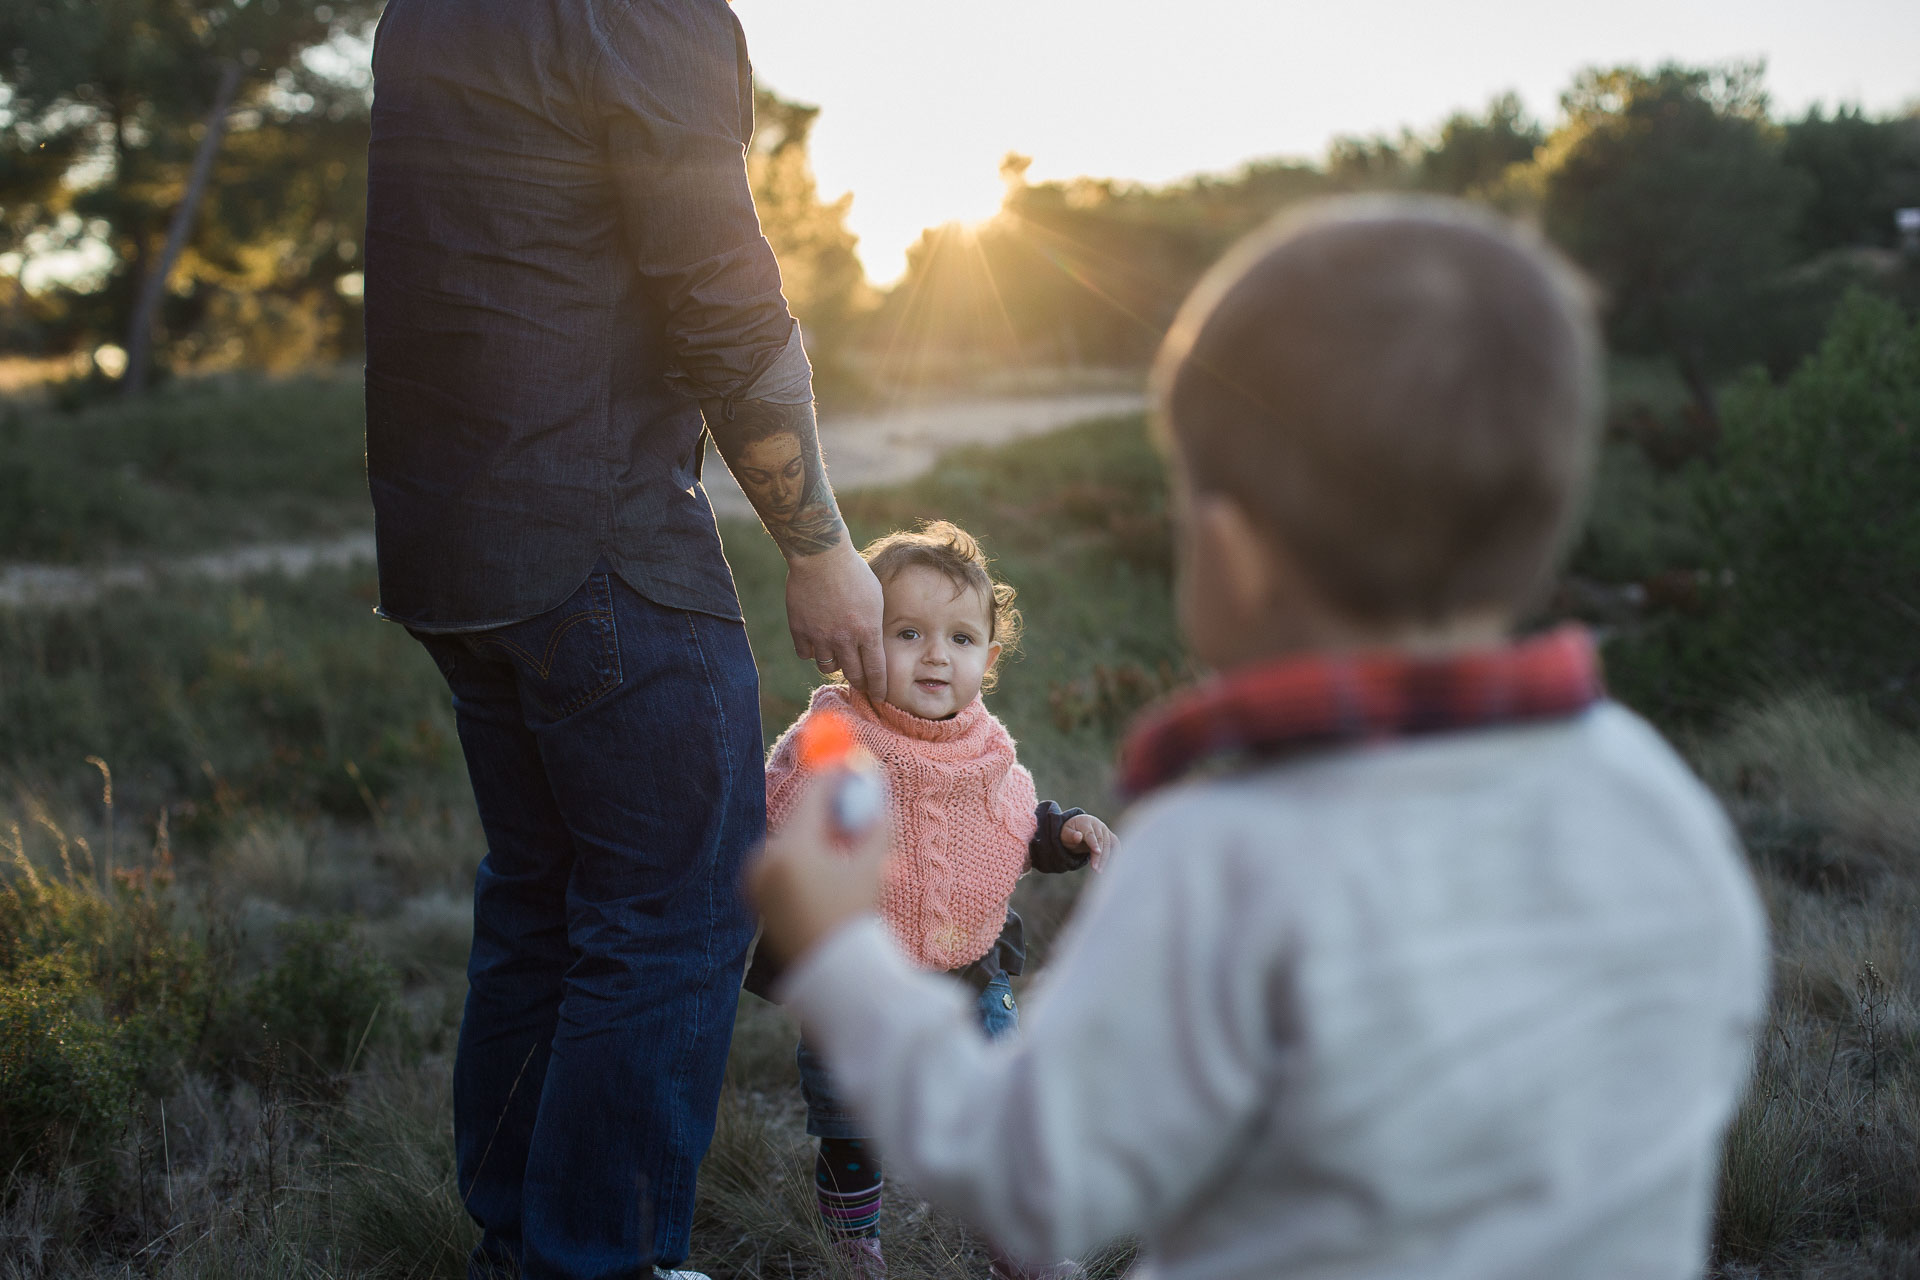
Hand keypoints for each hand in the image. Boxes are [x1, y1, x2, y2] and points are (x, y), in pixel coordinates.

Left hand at [745, 771, 889, 965]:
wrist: (832, 974)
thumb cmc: (854, 919)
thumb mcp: (872, 868)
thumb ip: (877, 826)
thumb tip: (880, 793)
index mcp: (792, 850)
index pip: (812, 796)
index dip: (834, 777)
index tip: (851, 765)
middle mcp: (766, 859)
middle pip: (800, 817)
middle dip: (828, 807)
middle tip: (852, 798)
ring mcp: (755, 878)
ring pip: (791, 839)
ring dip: (816, 832)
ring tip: (845, 838)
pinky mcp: (754, 894)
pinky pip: (781, 861)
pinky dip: (803, 854)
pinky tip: (827, 862)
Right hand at [785, 542, 886, 699]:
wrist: (821, 556)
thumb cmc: (853, 572)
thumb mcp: (876, 596)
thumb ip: (874, 624)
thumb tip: (873, 645)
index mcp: (868, 631)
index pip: (876, 671)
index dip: (878, 687)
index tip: (879, 695)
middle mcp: (844, 639)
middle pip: (852, 674)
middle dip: (859, 681)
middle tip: (861, 682)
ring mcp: (820, 636)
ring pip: (827, 667)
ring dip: (834, 663)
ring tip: (837, 654)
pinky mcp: (799, 630)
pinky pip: (806, 654)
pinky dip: (812, 650)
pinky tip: (816, 641)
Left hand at [1061, 813, 1116, 871]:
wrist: (1078, 827)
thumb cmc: (1070, 832)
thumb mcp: (1066, 833)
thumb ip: (1071, 835)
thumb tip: (1078, 836)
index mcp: (1085, 822)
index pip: (1090, 834)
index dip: (1094, 843)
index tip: (1097, 852)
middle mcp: (1097, 824)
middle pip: (1100, 841)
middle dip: (1099, 856)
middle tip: (1095, 869)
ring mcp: (1105, 830)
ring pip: (1109, 845)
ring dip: (1106, 859)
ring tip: (1100, 871)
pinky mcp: (1110, 836)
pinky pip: (1115, 845)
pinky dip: (1115, 854)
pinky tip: (1111, 865)